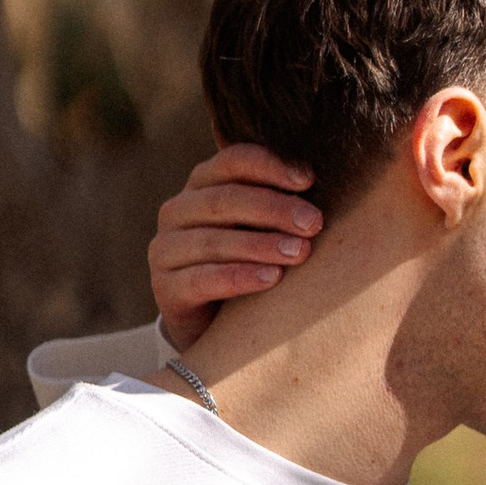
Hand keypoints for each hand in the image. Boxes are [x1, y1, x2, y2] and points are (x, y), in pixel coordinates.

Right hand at [148, 146, 319, 345]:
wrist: (211, 322)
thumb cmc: (247, 261)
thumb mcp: (260, 226)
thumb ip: (280, 202)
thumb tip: (320, 183)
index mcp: (201, 184)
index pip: (232, 161)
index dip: (270, 166)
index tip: (308, 180)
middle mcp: (177, 211)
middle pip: (224, 200)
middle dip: (274, 209)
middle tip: (313, 223)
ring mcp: (165, 249)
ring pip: (214, 241)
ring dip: (261, 245)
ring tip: (300, 252)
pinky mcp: (165, 287)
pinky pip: (202, 279)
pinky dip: (239, 277)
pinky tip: (271, 278)